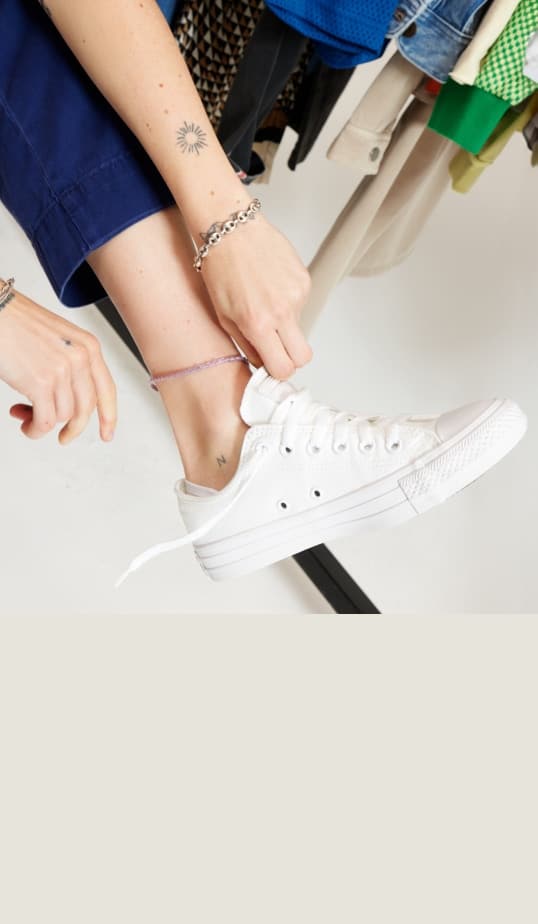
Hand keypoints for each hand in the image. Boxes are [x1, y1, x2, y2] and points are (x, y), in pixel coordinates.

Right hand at [0, 288, 116, 443]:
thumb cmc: (18, 324)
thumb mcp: (59, 339)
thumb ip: (71, 366)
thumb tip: (68, 406)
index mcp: (88, 346)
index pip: (106, 389)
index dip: (108, 416)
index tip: (107, 433)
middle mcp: (80, 358)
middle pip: (86, 409)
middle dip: (73, 428)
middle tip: (63, 438)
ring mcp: (62, 371)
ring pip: (62, 417)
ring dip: (43, 423)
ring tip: (25, 414)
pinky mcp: (41, 383)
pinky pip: (44, 422)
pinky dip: (34, 430)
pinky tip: (25, 425)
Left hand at [199, 213, 312, 379]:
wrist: (230, 229)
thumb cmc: (220, 269)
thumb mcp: (224, 317)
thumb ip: (247, 345)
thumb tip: (263, 364)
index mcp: (258, 324)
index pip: (282, 368)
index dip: (278, 371)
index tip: (271, 366)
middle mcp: (281, 312)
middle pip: (303, 357)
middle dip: (291, 358)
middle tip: (276, 348)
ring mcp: (297, 295)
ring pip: (300, 328)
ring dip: (286, 324)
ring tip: (264, 302)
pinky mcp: (305, 280)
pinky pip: (301, 304)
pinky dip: (288, 302)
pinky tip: (271, 287)